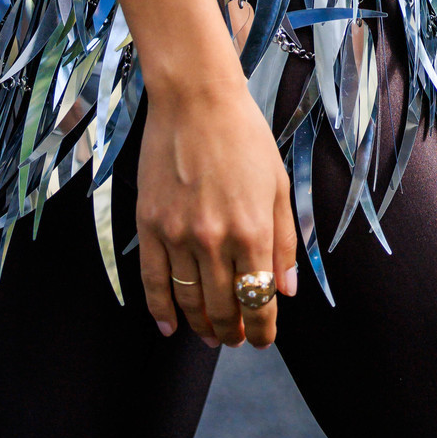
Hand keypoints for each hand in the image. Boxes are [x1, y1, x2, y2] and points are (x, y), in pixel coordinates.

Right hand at [136, 69, 297, 348]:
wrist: (195, 98)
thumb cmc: (244, 135)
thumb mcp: (278, 184)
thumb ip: (284, 242)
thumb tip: (287, 291)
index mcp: (253, 230)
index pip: (259, 301)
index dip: (262, 330)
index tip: (262, 340)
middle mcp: (215, 239)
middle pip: (223, 308)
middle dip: (232, 331)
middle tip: (234, 338)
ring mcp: (178, 234)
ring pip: (189, 301)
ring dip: (201, 326)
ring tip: (209, 335)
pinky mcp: (149, 225)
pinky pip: (153, 280)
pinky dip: (160, 309)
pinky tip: (169, 326)